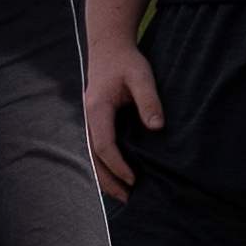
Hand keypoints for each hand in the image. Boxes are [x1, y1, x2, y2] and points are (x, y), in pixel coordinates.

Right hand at [87, 35, 163, 197]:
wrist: (109, 48)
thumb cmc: (127, 62)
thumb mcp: (142, 76)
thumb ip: (149, 100)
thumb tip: (156, 127)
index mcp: (97, 109)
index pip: (104, 144)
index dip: (118, 164)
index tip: (134, 179)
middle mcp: (89, 118)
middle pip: (93, 157)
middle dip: (108, 180)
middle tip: (127, 198)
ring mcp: (90, 121)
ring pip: (92, 155)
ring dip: (105, 176)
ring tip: (122, 195)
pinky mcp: (96, 122)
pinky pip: (97, 148)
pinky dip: (105, 165)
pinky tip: (118, 177)